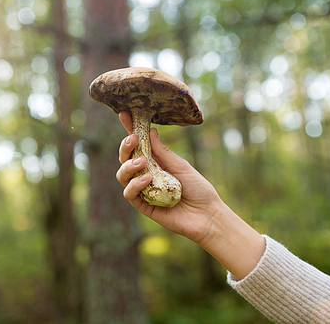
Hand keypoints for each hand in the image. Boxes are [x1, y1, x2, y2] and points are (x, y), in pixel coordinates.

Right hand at [116, 111, 222, 244]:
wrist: (207, 215)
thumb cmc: (198, 189)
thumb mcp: (181, 165)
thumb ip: (163, 151)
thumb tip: (150, 130)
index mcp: (155, 162)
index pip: (139, 144)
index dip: (130, 130)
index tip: (124, 114)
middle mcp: (145, 174)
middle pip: (125, 158)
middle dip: (125, 147)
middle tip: (133, 139)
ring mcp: (143, 190)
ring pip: (122, 175)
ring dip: (129, 165)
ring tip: (142, 162)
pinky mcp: (143, 205)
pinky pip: (129, 194)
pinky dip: (135, 185)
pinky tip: (147, 179)